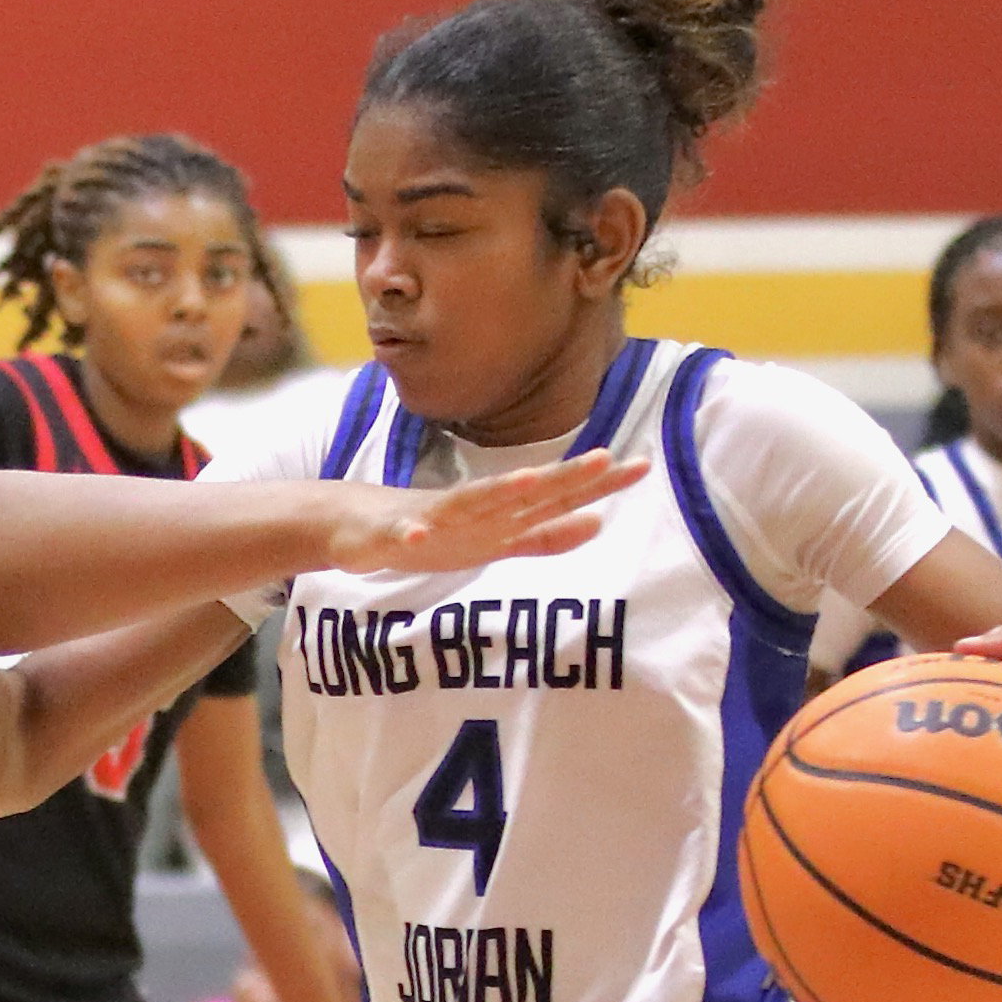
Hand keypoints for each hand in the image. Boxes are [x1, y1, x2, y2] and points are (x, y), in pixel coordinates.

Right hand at [324, 450, 646, 576]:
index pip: (559, 496)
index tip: (641, 466)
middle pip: (526, 492)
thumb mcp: (497, 542)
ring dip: (497, 492)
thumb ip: (546, 536)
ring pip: (470, 503)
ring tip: (528, 481)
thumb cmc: (436, 532)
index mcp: (503, 514)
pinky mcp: (396, 534)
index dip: (598, 484)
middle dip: (563, 478)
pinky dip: (410, 533)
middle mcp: (477, 510)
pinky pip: (404, 535)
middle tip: (605, 458)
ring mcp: (437, 519)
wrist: (360, 526)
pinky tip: (417, 536)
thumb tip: (599, 522)